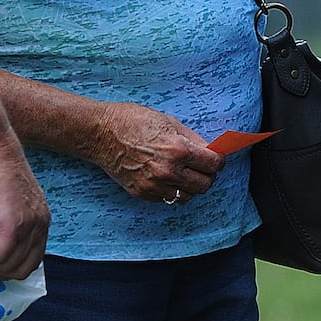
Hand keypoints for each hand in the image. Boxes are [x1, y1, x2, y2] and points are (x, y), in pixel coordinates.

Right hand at [0, 135, 49, 279]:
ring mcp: (27, 226)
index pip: (34, 259)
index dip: (13, 267)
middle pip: (24, 267)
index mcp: (41, 219)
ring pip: (9, 265)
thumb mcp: (8, 203)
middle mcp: (40, 224)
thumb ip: (8, 224)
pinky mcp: (12, 225)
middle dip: (0, 271)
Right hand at [92, 102, 227, 203]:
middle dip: (209, 175)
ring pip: (187, 196)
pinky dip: (173, 190)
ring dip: (191, 185)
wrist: (101, 133)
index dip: (219, 160)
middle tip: (205, 166)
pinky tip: (168, 177)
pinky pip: (168, 199)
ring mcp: (154, 185)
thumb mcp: (168, 121)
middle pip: (204, 184)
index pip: (213, 164)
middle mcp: (168, 171)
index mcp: (177, 149)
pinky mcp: (143, 193)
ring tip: (186, 173)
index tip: (217, 158)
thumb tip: (210, 150)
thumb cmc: (133, 121)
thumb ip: (192, 139)